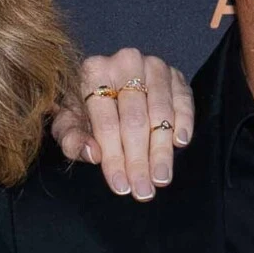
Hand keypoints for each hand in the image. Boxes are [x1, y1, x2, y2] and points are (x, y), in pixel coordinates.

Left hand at [51, 48, 193, 199]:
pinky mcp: (175, 75)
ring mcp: (153, 66)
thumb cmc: (85, 108)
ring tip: (160, 178)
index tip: (121, 186)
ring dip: (162, 150)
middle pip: (135, 120)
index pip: (106, 123)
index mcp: (93, 71)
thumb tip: (92, 153)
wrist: (107, 83)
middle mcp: (125, 62)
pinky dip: (184, 121)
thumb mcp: (69, 123)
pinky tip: (180, 143)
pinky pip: (183, 100)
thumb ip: (72, 139)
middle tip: (143, 190)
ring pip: (160, 113)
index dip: (114, 158)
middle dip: (139, 160)